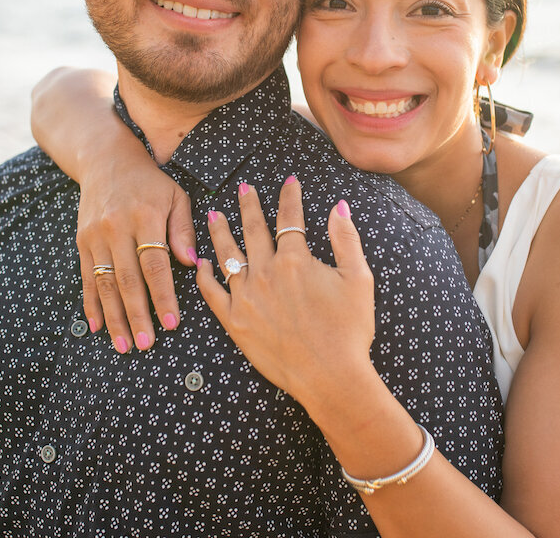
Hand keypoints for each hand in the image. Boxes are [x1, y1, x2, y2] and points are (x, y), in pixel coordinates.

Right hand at [75, 154, 196, 352]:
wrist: (106, 159)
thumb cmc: (150, 182)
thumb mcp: (175, 196)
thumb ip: (183, 228)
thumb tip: (190, 262)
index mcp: (144, 216)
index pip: (155, 264)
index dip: (163, 295)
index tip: (171, 323)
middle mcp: (116, 228)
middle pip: (127, 279)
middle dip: (137, 315)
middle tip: (146, 345)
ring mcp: (95, 236)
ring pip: (105, 284)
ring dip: (114, 318)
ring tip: (124, 345)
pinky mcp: (82, 241)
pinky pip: (86, 277)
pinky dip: (91, 304)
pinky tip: (97, 326)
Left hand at [197, 176, 375, 405]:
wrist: (331, 377)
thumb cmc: (349, 330)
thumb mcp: (358, 279)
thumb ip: (346, 239)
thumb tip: (339, 206)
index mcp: (294, 260)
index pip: (289, 218)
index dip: (290, 197)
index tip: (289, 182)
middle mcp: (265, 273)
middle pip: (253, 230)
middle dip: (248, 205)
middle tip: (243, 188)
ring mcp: (246, 298)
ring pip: (227, 256)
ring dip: (219, 232)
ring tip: (213, 215)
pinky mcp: (235, 322)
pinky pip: (213, 294)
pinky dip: (205, 276)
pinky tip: (201, 264)